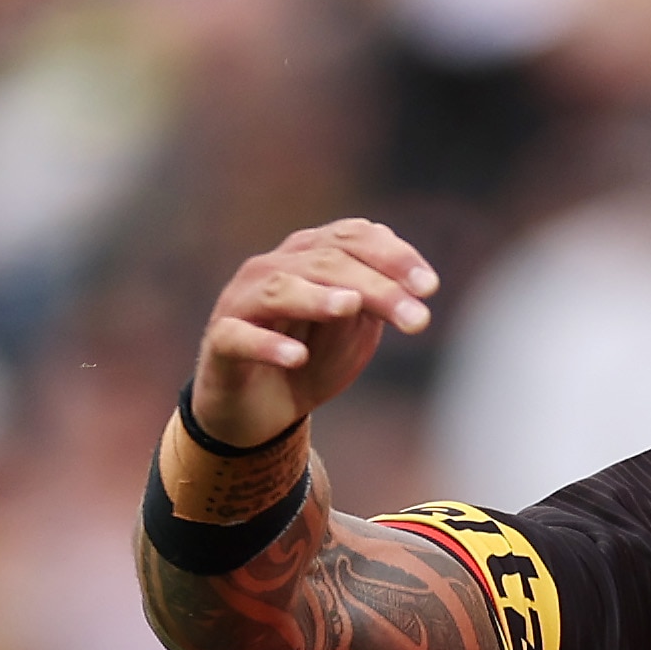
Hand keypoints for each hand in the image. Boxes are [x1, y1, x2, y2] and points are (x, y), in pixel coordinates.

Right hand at [192, 219, 436, 446]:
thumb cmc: (309, 361)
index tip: (430, 287)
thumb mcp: (352, 334)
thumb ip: (373, 307)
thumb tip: (405, 288)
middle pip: (326, 263)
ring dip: (317, 298)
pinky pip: (239, 337)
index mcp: (310, 257)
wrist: (256, 411)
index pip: (352, 238)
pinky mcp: (220, 342)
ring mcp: (242, 302)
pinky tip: (295, 357)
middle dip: (376, 288)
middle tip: (417, 320)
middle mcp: (274, 268)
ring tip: (350, 307)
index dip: (393, 256)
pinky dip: (268, 346)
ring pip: (280, 288)